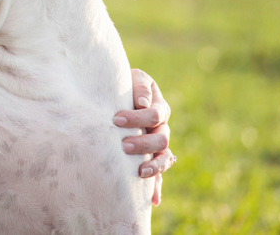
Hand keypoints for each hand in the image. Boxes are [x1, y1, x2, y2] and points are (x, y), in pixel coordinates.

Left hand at [114, 68, 174, 205]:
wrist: (115, 92)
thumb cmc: (123, 83)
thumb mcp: (132, 79)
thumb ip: (140, 87)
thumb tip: (143, 103)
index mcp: (159, 107)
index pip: (155, 115)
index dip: (138, 117)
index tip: (117, 120)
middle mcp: (161, 127)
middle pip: (161, 138)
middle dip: (143, 143)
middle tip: (124, 145)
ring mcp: (157, 144)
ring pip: (164, 158)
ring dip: (154, 165)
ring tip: (140, 171)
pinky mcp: (150, 157)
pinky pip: (158, 174)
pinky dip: (157, 186)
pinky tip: (153, 200)